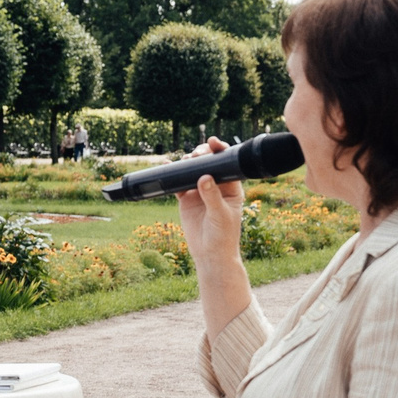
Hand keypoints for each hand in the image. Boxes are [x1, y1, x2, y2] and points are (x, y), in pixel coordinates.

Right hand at [172, 138, 247, 264]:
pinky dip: (171, 174)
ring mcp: (200, 191)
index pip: (227, 164)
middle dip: (201, 154)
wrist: (210, 254)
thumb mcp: (220, 215)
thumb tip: (204, 177)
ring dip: (187, 162)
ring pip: (192, 170)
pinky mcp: (186, 199)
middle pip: (208, 163)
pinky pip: (178, 183)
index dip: (220, 151)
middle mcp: (216, 186)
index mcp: (231, 187)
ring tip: (183, 161)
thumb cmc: (223, 236)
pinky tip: (166, 165)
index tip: (213, 143)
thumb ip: (212, 196)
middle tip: (195, 154)